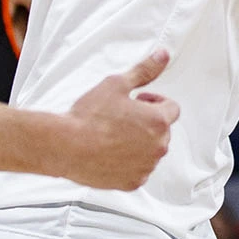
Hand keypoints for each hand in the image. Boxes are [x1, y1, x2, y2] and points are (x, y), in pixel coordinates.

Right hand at [61, 50, 178, 190]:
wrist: (66, 146)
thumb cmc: (89, 116)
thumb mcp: (117, 84)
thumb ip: (144, 71)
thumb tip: (163, 55)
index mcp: (158, 121)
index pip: (172, 108)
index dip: (155, 102)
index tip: (138, 101)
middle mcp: (158, 146)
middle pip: (162, 131)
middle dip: (147, 122)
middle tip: (122, 117)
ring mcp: (146, 166)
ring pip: (150, 151)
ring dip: (139, 143)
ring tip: (113, 136)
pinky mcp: (133, 182)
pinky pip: (139, 170)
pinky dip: (129, 163)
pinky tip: (110, 153)